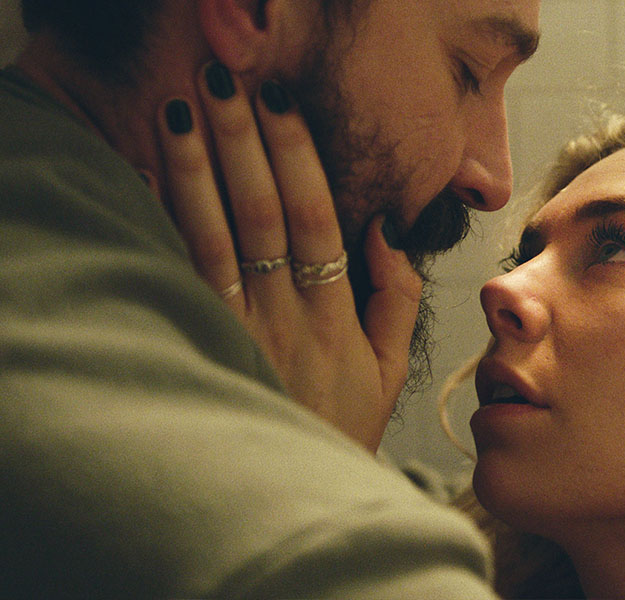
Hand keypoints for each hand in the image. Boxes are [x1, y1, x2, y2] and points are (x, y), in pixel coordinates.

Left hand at [154, 62, 421, 451]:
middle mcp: (287, 319)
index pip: (319, 221)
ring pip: (217, 239)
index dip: (299, 159)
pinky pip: (181, 277)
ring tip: (182, 113)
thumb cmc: (342, 426)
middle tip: (229, 85)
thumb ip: (396, 295)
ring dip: (197, 170)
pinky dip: (165, 224)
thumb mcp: (390, 369)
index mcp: (337, 318)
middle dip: (245, 143)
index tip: (283, 107)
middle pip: (264, 215)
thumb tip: (382, 227)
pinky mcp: (203, 347)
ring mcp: (239, 333)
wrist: (292, 493)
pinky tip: (152, 178)